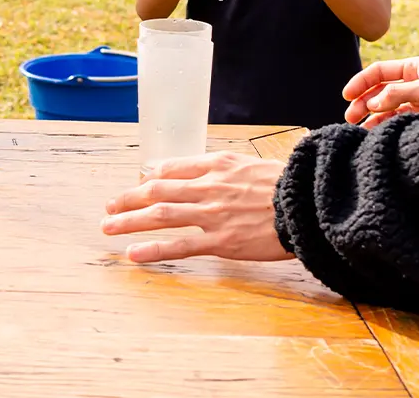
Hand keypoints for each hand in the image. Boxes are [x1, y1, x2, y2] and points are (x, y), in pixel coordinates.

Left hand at [101, 153, 291, 262]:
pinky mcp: (222, 241)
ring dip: (129, 221)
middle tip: (108, 207)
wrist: (310, 205)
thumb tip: (190, 170)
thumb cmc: (287, 186)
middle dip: (128, 199)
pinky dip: (153, 249)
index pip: (171, 169)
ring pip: (160, 215)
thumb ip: (217, 166)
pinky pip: (180, 246)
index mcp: (217, 165)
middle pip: (156, 191)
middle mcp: (208, 187)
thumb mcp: (249, 164)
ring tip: (108, 228)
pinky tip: (133, 254)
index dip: (149, 178)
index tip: (137, 185)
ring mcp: (212, 215)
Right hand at [343, 56, 418, 127]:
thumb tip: (372, 104)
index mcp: (416, 68)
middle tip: (350, 117)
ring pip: (387, 107)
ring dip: (372, 116)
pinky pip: (398, 120)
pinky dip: (385, 125)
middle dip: (364, 102)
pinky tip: (375, 132)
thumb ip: (397, 94)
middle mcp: (414, 83)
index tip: (347, 96)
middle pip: (380, 90)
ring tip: (359, 129)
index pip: (381, 71)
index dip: (362, 82)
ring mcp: (418, 101)